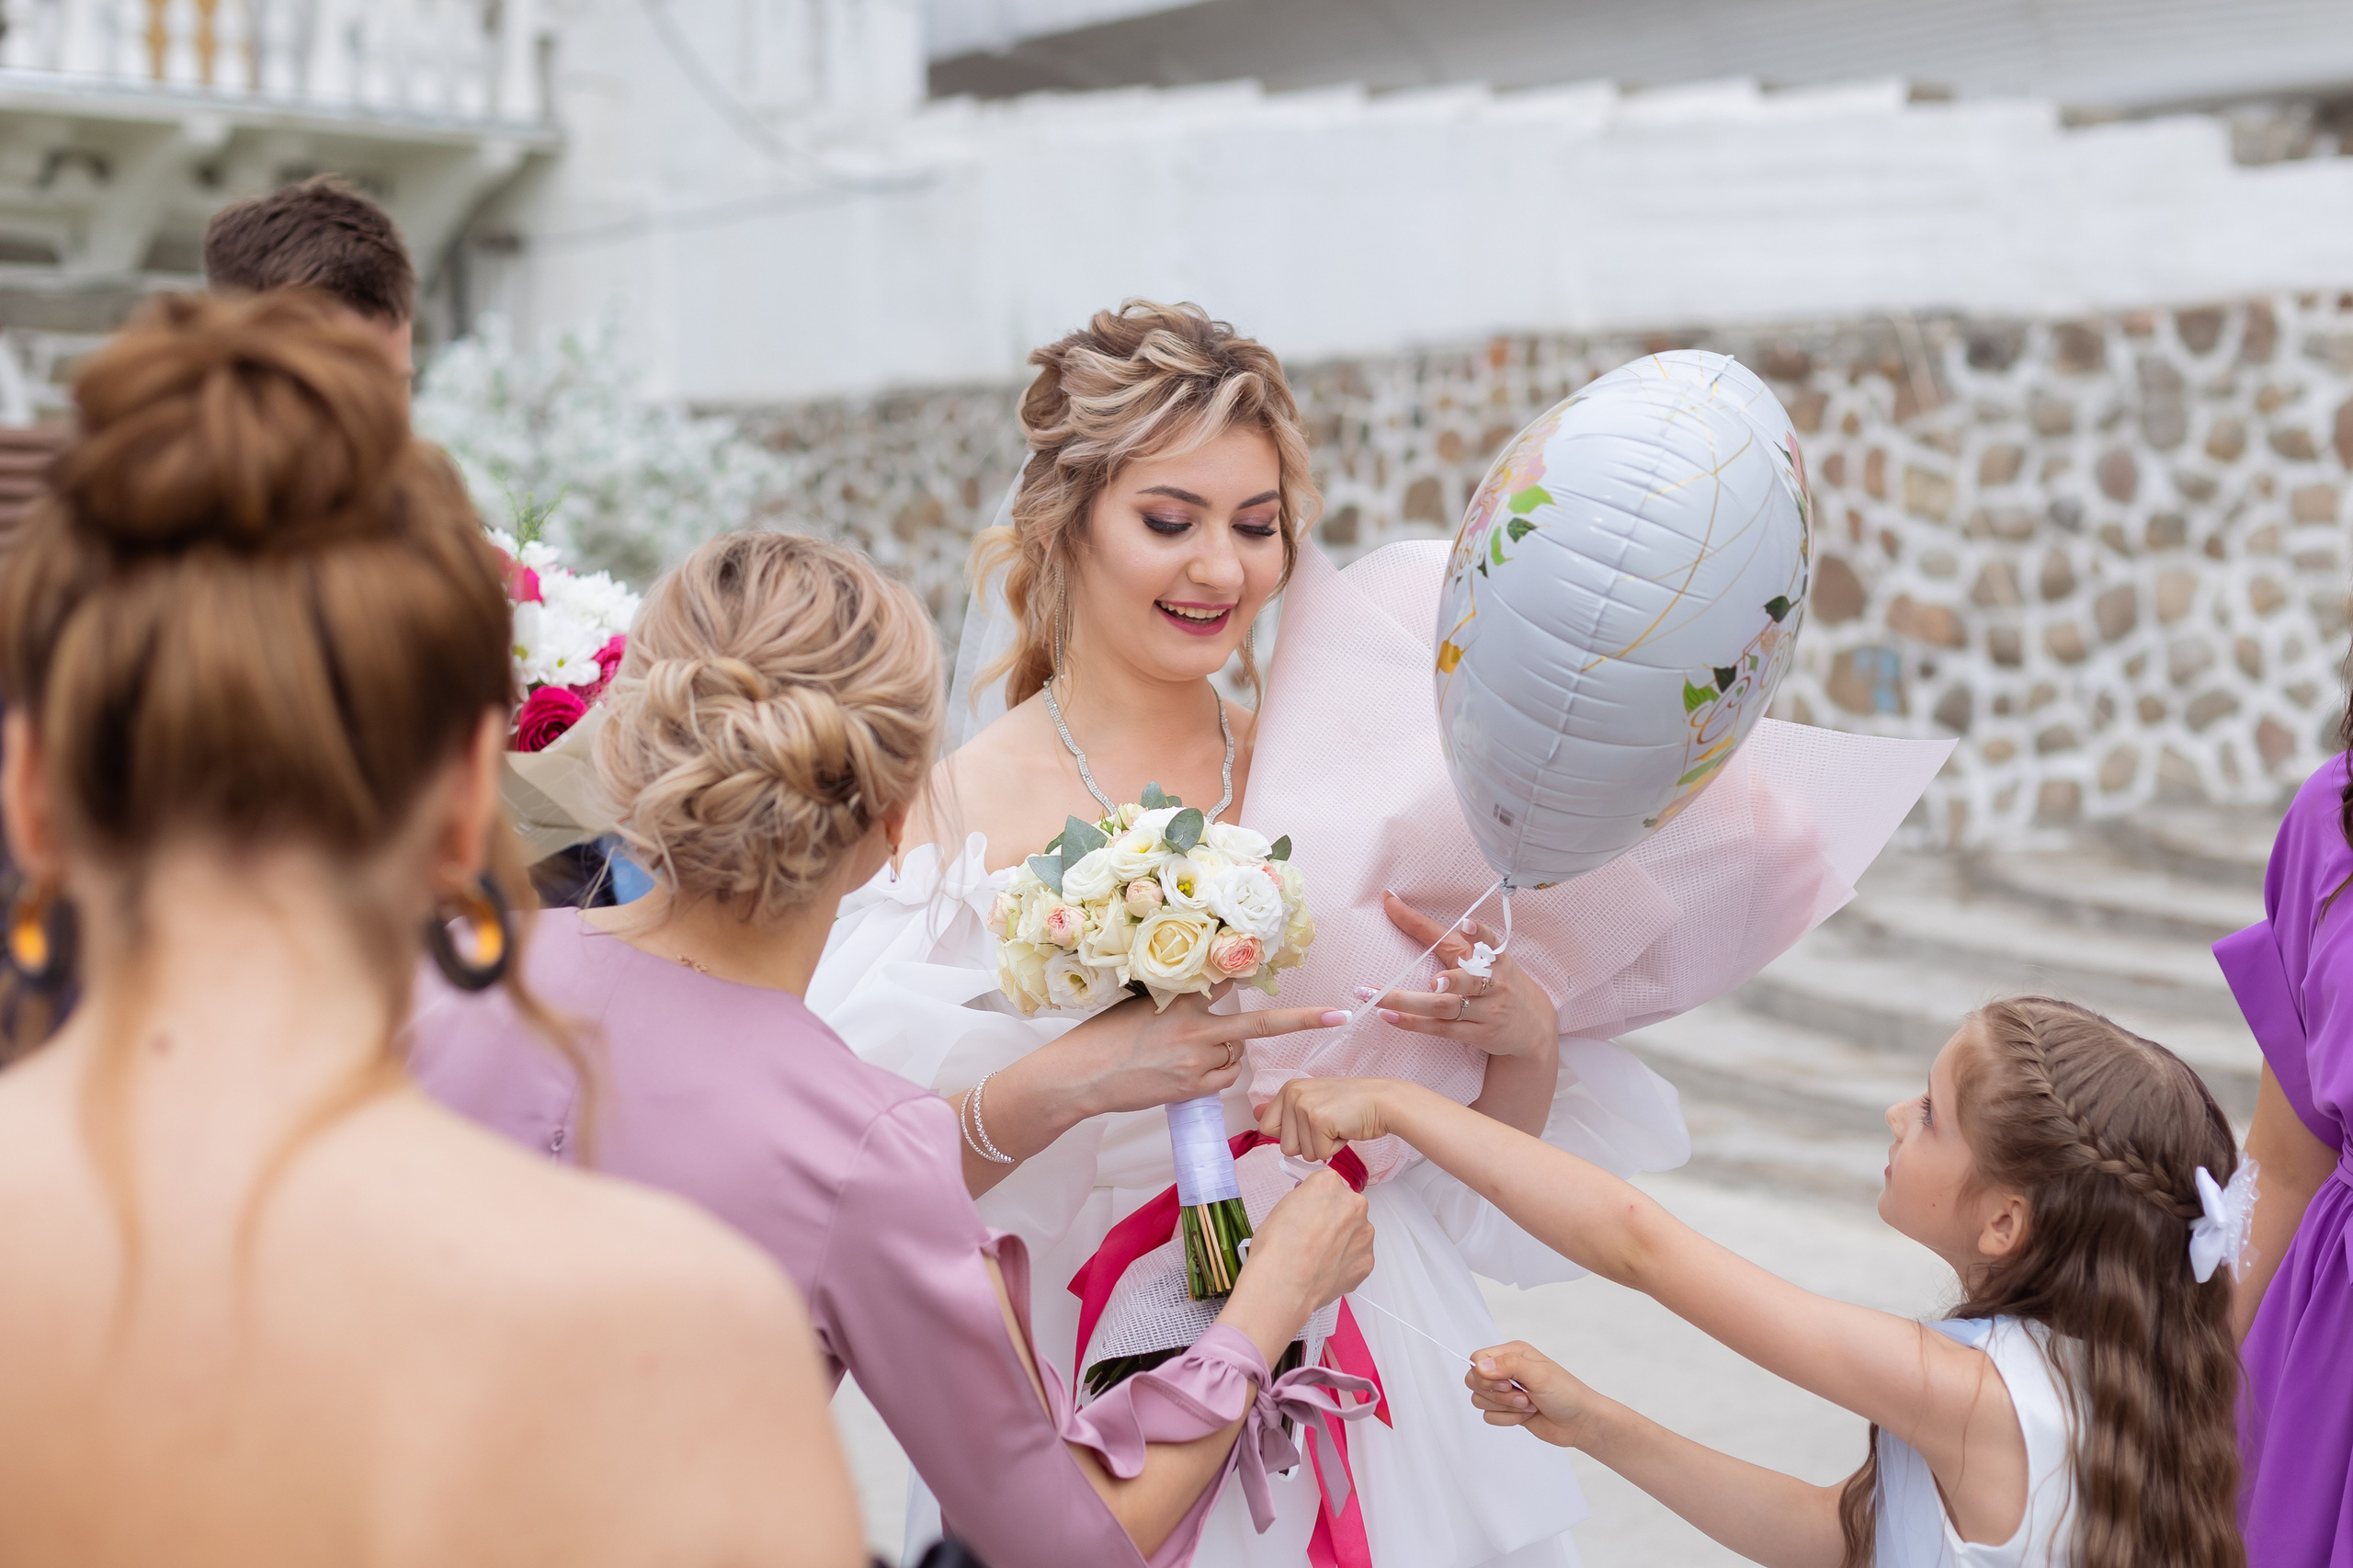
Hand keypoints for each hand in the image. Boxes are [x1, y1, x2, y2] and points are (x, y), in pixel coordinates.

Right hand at [1060, 989, 1350, 1117]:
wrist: (1081, 1074)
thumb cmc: (1104, 1036)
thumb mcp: (1141, 1004)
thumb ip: (1179, 1001)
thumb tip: (1212, 1002)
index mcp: (1182, 997)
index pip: (1229, 978)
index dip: (1257, 966)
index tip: (1289, 953)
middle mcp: (1196, 1026)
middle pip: (1259, 1024)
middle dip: (1301, 1020)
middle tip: (1336, 1016)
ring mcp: (1197, 1059)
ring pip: (1236, 1056)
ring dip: (1225, 1055)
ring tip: (1183, 1056)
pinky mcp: (1193, 1087)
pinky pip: (1223, 1079)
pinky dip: (1214, 1076)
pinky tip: (1183, 1074)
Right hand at [1227, 1168, 1375, 1329]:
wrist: (1284, 1284)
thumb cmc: (1277, 1248)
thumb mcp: (1282, 1207)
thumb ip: (1305, 1201)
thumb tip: (1311, 1207)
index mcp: (1329, 1184)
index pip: (1329, 1185)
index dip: (1317, 1201)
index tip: (1312, 1211)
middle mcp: (1353, 1204)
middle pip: (1347, 1207)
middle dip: (1334, 1220)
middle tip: (1313, 1237)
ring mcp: (1364, 1233)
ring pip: (1355, 1232)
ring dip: (1342, 1241)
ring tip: (1318, 1257)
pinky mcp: (1367, 1260)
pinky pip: (1358, 1257)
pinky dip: (1345, 1262)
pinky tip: (1325, 1270)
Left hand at [1257, 1076, 1407, 1162]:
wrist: (1382, 1102)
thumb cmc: (1350, 1106)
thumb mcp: (1312, 1102)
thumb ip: (1282, 1110)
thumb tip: (1254, 1114)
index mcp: (1288, 1089)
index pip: (1267, 1129)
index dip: (1292, 1135)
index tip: (1312, 1123)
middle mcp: (1292, 1094)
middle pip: (1284, 1146)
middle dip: (1309, 1144)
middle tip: (1328, 1125)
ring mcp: (1304, 1106)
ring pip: (1302, 1153)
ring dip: (1322, 1147)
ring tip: (1336, 1126)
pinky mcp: (1319, 1120)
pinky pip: (1320, 1154)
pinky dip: (1335, 1148)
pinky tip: (1344, 1129)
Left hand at [1356, 894, 1557, 1062]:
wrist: (1535, 1027)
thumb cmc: (1499, 984)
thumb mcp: (1483, 958)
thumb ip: (1444, 938)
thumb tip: (1393, 905)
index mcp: (1493, 959)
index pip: (1476, 940)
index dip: (1466, 930)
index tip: (1450, 918)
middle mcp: (1492, 984)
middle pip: (1466, 981)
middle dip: (1449, 981)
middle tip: (1434, 981)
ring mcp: (1485, 1011)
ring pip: (1446, 1008)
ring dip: (1411, 1004)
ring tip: (1380, 998)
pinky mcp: (1477, 1034)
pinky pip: (1441, 1029)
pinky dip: (1414, 1023)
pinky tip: (1389, 1016)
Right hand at [1464, 1341, 1603, 1448]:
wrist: (1580, 1422)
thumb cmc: (1566, 1394)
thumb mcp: (1539, 1375)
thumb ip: (1509, 1366)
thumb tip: (1479, 1366)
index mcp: (1513, 1353)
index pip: (1478, 1359)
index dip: (1485, 1376)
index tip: (1507, 1384)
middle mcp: (1506, 1370)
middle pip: (1474, 1381)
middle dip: (1497, 1394)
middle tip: (1522, 1395)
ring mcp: (1506, 1391)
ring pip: (1480, 1400)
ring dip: (1505, 1408)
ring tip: (1528, 1405)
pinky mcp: (1507, 1410)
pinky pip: (1489, 1416)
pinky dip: (1507, 1420)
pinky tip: (1526, 1416)